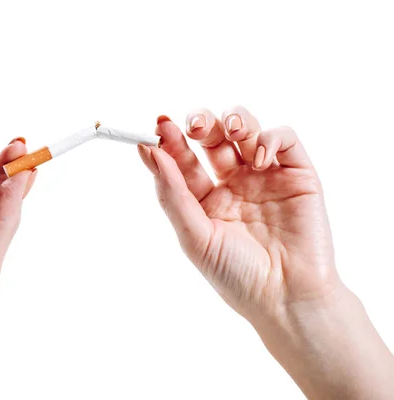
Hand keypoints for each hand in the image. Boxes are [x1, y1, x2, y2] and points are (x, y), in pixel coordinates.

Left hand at [139, 108, 336, 319]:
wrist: (287, 299)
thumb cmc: (237, 276)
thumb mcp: (195, 237)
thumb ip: (172, 194)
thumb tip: (149, 152)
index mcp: (206, 198)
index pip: (184, 160)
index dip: (170, 140)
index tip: (158, 125)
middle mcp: (234, 183)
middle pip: (213, 137)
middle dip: (201, 122)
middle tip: (194, 126)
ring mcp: (265, 177)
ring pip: (247, 129)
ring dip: (235, 119)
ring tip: (230, 130)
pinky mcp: (298, 175)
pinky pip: (284, 140)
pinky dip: (270, 139)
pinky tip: (260, 160)